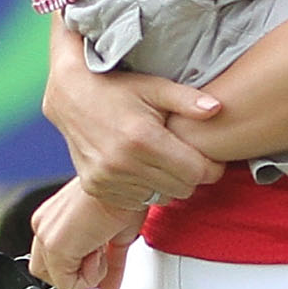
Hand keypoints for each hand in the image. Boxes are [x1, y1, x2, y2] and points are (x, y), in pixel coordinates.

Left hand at [30, 182, 143, 288]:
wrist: (122, 181)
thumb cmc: (122, 196)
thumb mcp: (115, 236)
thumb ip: (108, 265)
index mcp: (53, 219)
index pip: (53, 261)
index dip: (78, 268)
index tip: (100, 254)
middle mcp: (44, 227)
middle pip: (47, 274)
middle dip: (75, 276)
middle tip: (98, 257)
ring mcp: (46, 237)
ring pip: (56, 282)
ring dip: (84, 276)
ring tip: (100, 250)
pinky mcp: (55, 248)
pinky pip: (67, 287)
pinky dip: (89, 279)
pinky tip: (100, 252)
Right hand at [41, 51, 224, 204]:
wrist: (70, 95)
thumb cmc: (117, 87)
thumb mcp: (154, 87)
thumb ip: (187, 100)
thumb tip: (217, 109)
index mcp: (143, 138)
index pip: (196, 172)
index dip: (211, 168)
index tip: (211, 160)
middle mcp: (123, 162)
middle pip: (182, 189)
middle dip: (191, 175)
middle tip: (188, 159)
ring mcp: (107, 178)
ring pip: (161, 198)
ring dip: (168, 184)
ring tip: (163, 161)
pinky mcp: (96, 187)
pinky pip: (136, 201)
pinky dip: (145, 189)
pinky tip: (142, 169)